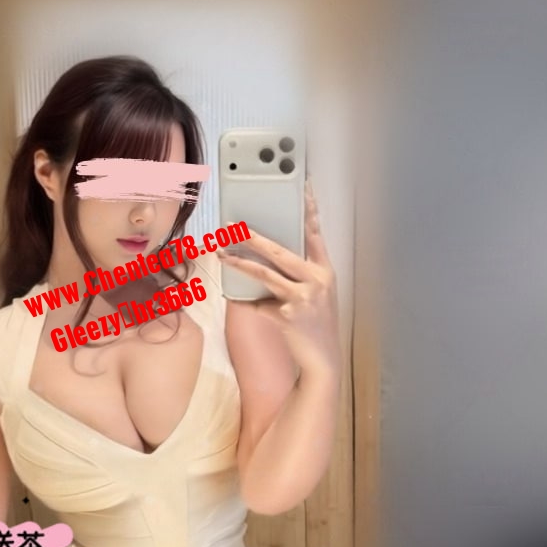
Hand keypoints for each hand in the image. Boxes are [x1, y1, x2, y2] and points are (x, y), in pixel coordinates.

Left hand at [218, 178, 341, 379]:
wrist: (323, 359)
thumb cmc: (317, 323)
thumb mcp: (318, 293)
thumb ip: (302, 272)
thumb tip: (271, 252)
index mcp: (325, 271)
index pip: (315, 233)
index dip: (308, 208)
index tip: (302, 186)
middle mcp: (316, 281)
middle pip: (281, 251)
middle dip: (254, 237)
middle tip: (234, 225)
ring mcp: (302, 299)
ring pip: (264, 274)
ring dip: (239, 263)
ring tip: (221, 253)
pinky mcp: (286, 316)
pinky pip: (257, 304)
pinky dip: (243, 301)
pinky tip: (232, 297)